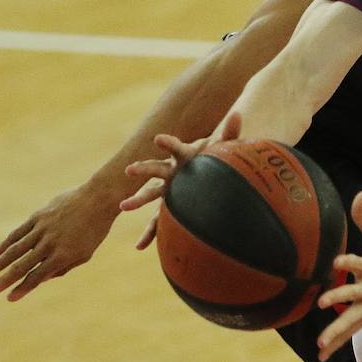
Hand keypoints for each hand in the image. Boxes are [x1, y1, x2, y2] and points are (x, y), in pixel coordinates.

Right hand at [0, 183, 120, 300]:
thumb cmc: (94, 230)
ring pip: (15, 249)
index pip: (38, 276)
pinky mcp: (38, 216)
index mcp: (63, 256)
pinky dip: (5, 244)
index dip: (23, 288)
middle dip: (3, 280)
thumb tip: (41, 279)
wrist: (98, 199)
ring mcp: (42, 229)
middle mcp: (50, 243)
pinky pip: (18, 232)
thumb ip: (62, 267)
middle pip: (22, 265)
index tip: (9, 298)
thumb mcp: (84, 254)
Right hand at [119, 113, 242, 221]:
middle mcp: (172, 172)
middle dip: (143, 170)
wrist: (214, 170)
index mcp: (185, 155)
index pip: (175, 147)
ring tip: (123, 206)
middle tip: (129, 170)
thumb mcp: (226, 145)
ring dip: (137, 200)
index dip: (168, 143)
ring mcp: (169, 190)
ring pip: (150, 195)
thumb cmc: (219, 157)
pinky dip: (150, 233)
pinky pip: (158, 221)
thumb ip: (231, 131)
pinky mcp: (170, 206)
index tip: (158, 139)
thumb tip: (238, 114)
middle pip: (155, 170)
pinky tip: (140, 247)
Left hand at [315, 191, 361, 361]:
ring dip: (337, 332)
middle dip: (341, 299)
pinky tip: (323, 355)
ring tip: (320, 345)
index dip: (349, 262)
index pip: (361, 263)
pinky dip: (339, 342)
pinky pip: (353, 330)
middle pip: (356, 296)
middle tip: (323, 303)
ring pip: (354, 320)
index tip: (337, 261)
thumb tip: (361, 193)